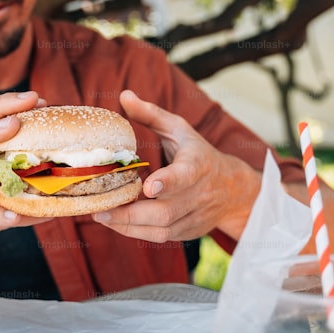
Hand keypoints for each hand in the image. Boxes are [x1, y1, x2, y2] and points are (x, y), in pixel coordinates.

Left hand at [93, 90, 258, 242]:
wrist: (232, 189)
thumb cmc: (198, 154)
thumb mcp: (179, 129)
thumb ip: (151, 115)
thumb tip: (123, 96)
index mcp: (197, 166)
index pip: (184, 176)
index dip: (167, 182)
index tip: (147, 186)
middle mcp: (197, 194)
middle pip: (166, 211)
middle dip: (132, 214)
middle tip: (101, 210)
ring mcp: (194, 216)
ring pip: (161, 228)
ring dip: (128, 226)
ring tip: (102, 216)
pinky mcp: (188, 232)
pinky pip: (160, 236)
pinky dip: (136, 232)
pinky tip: (115, 223)